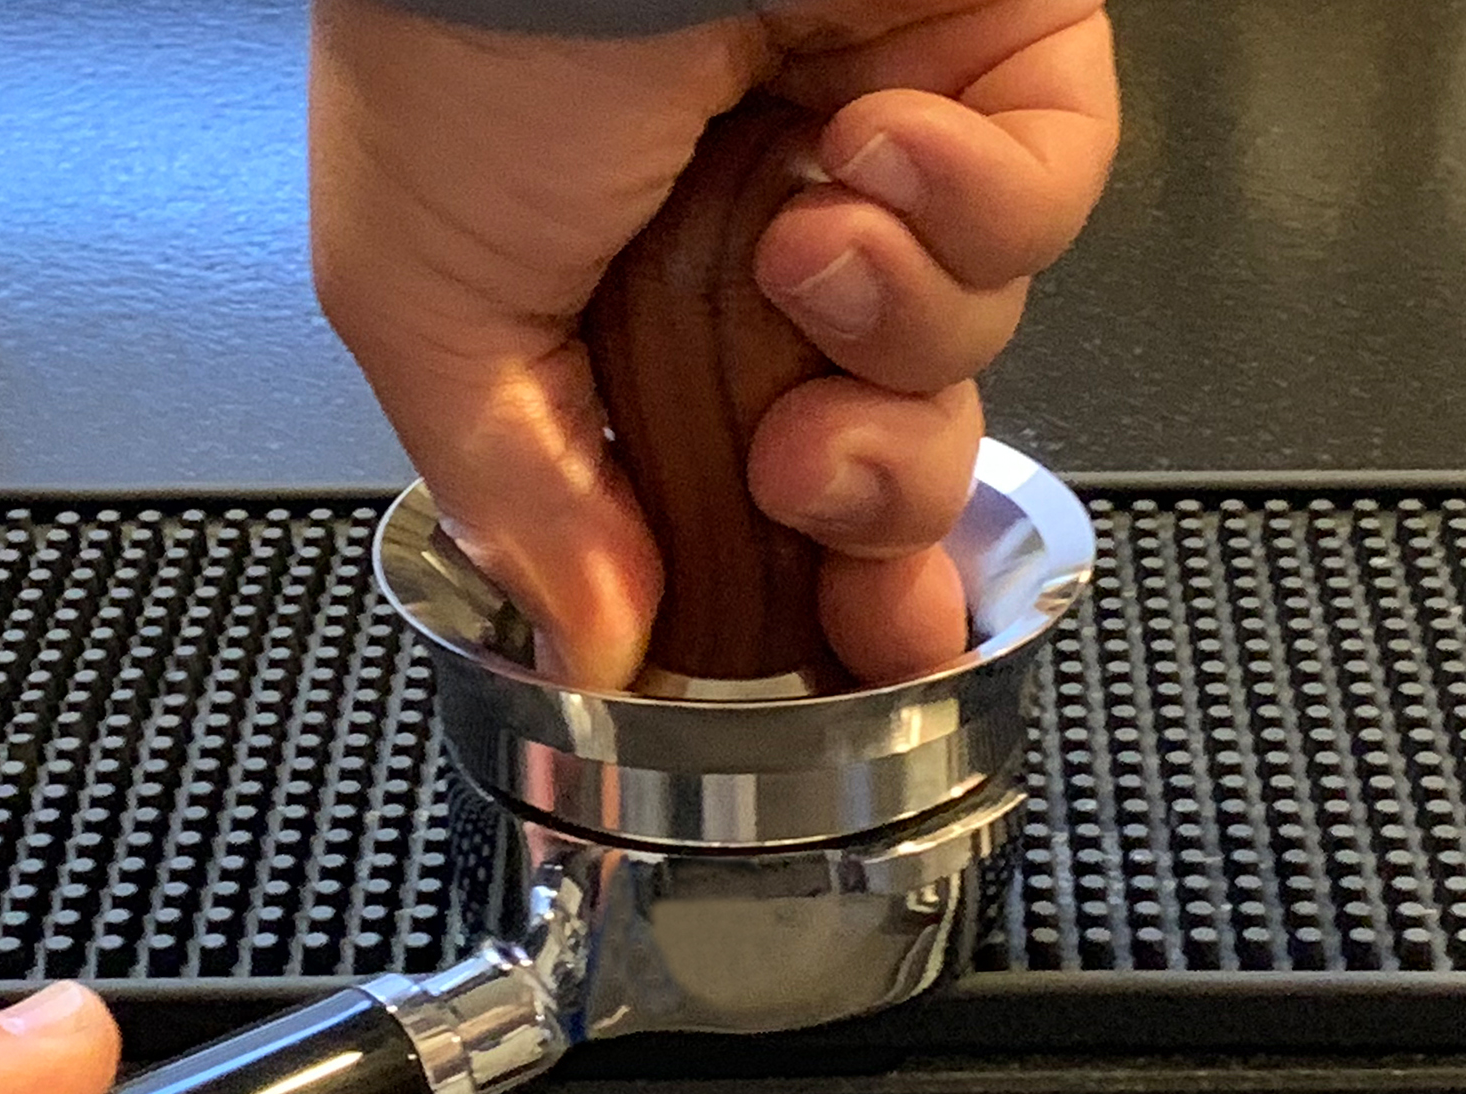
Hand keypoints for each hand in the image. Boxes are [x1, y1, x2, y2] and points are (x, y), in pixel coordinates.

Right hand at [312, 0, 1118, 686]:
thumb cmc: (465, 36)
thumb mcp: (426, 309)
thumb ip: (517, 496)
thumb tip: (590, 641)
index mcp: (643, 326)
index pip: (754, 504)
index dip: (814, 596)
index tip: (846, 658)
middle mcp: (771, 259)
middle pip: (889, 457)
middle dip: (866, 494)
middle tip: (806, 458)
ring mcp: (891, 176)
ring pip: (965, 349)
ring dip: (889, 321)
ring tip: (808, 236)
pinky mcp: (993, 82)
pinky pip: (1040, 209)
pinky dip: (969, 200)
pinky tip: (876, 141)